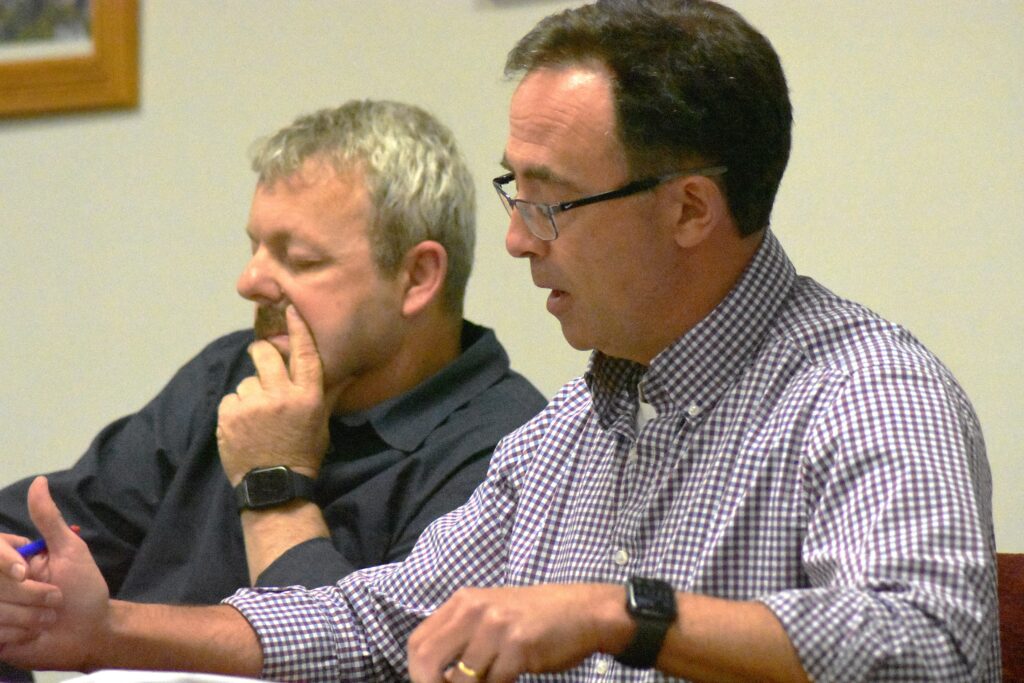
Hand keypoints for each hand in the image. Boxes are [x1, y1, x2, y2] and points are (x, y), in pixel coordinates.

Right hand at [0, 477, 109, 670]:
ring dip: (27, 618)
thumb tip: (39, 481)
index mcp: (12, 560)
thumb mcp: (70, 550)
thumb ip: (48, 519)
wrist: (91, 632)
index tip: (24, 573)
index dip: (4, 563)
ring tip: (47, 619)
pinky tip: (32, 636)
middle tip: (56, 599)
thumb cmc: (84, 589)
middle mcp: (0, 583)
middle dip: (30, 596)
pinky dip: (15, 635)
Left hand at [217, 305, 330, 484]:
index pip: (304, 354)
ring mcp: (253, 406)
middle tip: (260, 359)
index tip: (290, 309)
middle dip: (260, 353)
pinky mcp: (229, 417)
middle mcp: (280, 396)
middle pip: (265, 356)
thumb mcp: (321, 423)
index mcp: (307, 397)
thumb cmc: (303, 453)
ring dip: (250, 394)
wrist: (275, 486)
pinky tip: (244, 426)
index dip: (297, 329)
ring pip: (246, 381)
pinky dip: (235, 410)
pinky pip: (231, 399)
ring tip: (258, 417)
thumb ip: (327, 393)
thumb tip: (347, 371)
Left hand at [406, 583, 628, 682]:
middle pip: (427, 660)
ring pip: (462, 679)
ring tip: (495, 679)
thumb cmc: (536, 618)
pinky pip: (495, 682)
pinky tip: (513, 677)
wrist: (585, 612)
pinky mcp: (518, 645)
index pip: (418, 642)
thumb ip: (462, 636)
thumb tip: (436, 677)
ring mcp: (496, 626)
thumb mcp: (492, 614)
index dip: (417, 674)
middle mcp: (475, 609)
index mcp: (463, 601)